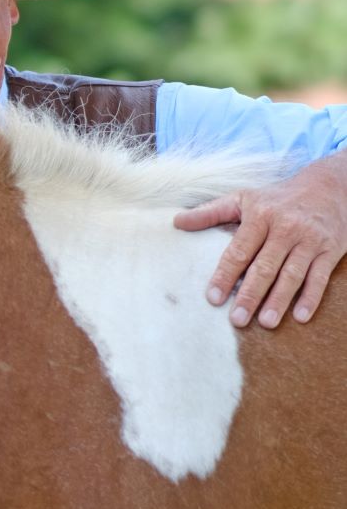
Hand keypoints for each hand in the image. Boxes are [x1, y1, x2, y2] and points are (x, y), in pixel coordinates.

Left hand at [175, 152, 346, 327]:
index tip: (212, 298)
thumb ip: (210, 212)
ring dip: (279, 300)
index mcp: (261, 216)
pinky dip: (312, 297)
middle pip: (265, 266)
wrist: (331, 185)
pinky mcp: (331, 249)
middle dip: (250, 294)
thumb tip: (176, 222)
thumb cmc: (278, 198)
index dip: (225, 275)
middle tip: (236, 320)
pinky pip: (320, 277)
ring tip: (266, 323)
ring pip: (292, 274)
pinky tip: (301, 317)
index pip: (239, 250)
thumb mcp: (244, 198)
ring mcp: (310, 240)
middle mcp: (286, 228)